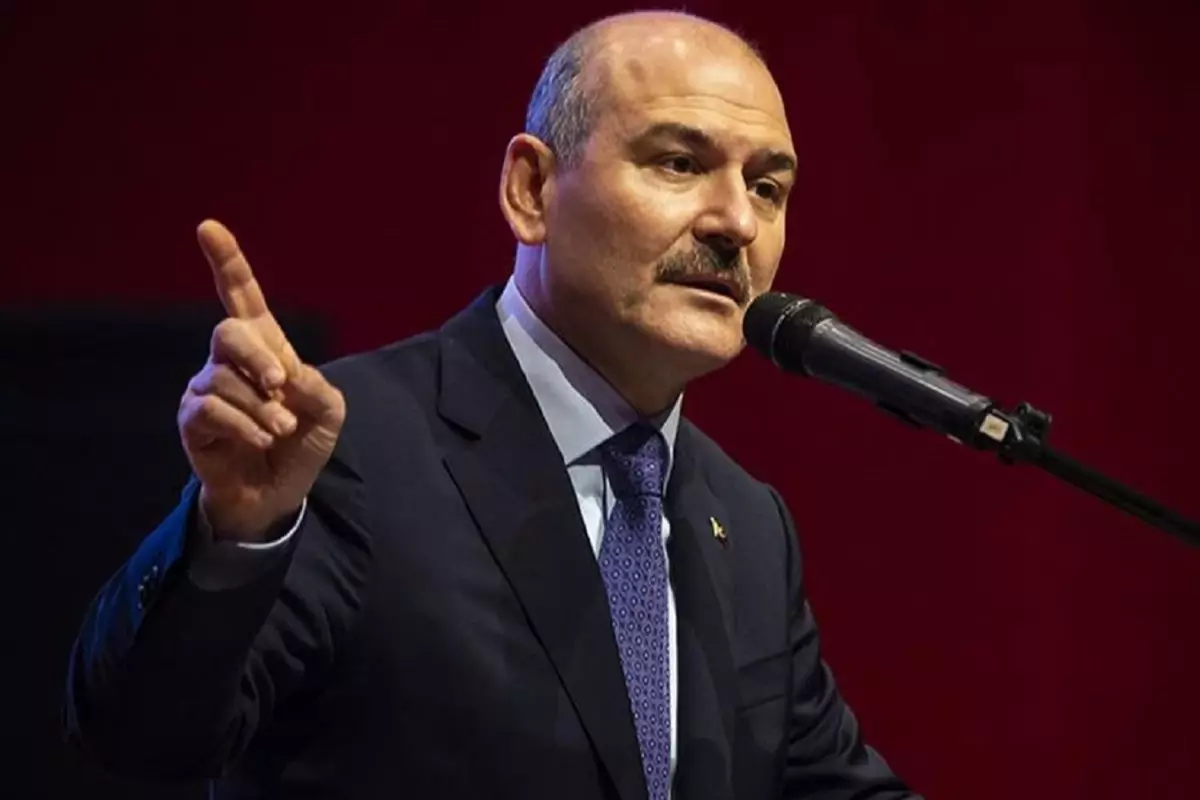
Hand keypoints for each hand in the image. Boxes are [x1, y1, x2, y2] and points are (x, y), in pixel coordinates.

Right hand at [177, 220, 345, 541]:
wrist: (277, 493)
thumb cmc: (301, 444)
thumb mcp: (328, 413)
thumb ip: (317, 387)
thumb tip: (287, 376)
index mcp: (265, 346)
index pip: (242, 294)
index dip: (227, 261)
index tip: (208, 227)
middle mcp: (229, 360)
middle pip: (228, 331)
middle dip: (257, 356)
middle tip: (280, 384)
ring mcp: (206, 388)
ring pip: (224, 380)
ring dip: (262, 408)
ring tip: (281, 430)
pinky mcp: (193, 419)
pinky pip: (210, 409)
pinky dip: (244, 425)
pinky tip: (262, 440)